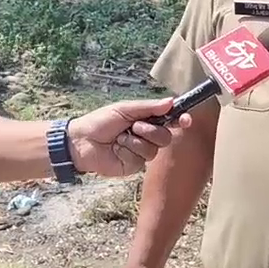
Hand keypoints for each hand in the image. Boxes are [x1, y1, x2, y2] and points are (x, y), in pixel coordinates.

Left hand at [67, 97, 191, 176]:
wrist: (81, 142)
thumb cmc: (100, 121)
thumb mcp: (124, 109)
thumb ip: (148, 107)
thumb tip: (171, 101)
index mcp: (146, 119)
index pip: (170, 119)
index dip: (181, 119)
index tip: (186, 119)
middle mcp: (146, 135)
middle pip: (166, 136)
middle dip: (150, 131)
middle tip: (134, 127)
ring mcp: (141, 152)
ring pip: (154, 149)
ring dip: (135, 141)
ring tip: (120, 139)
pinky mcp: (134, 165)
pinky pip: (141, 159)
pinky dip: (127, 152)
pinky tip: (116, 149)